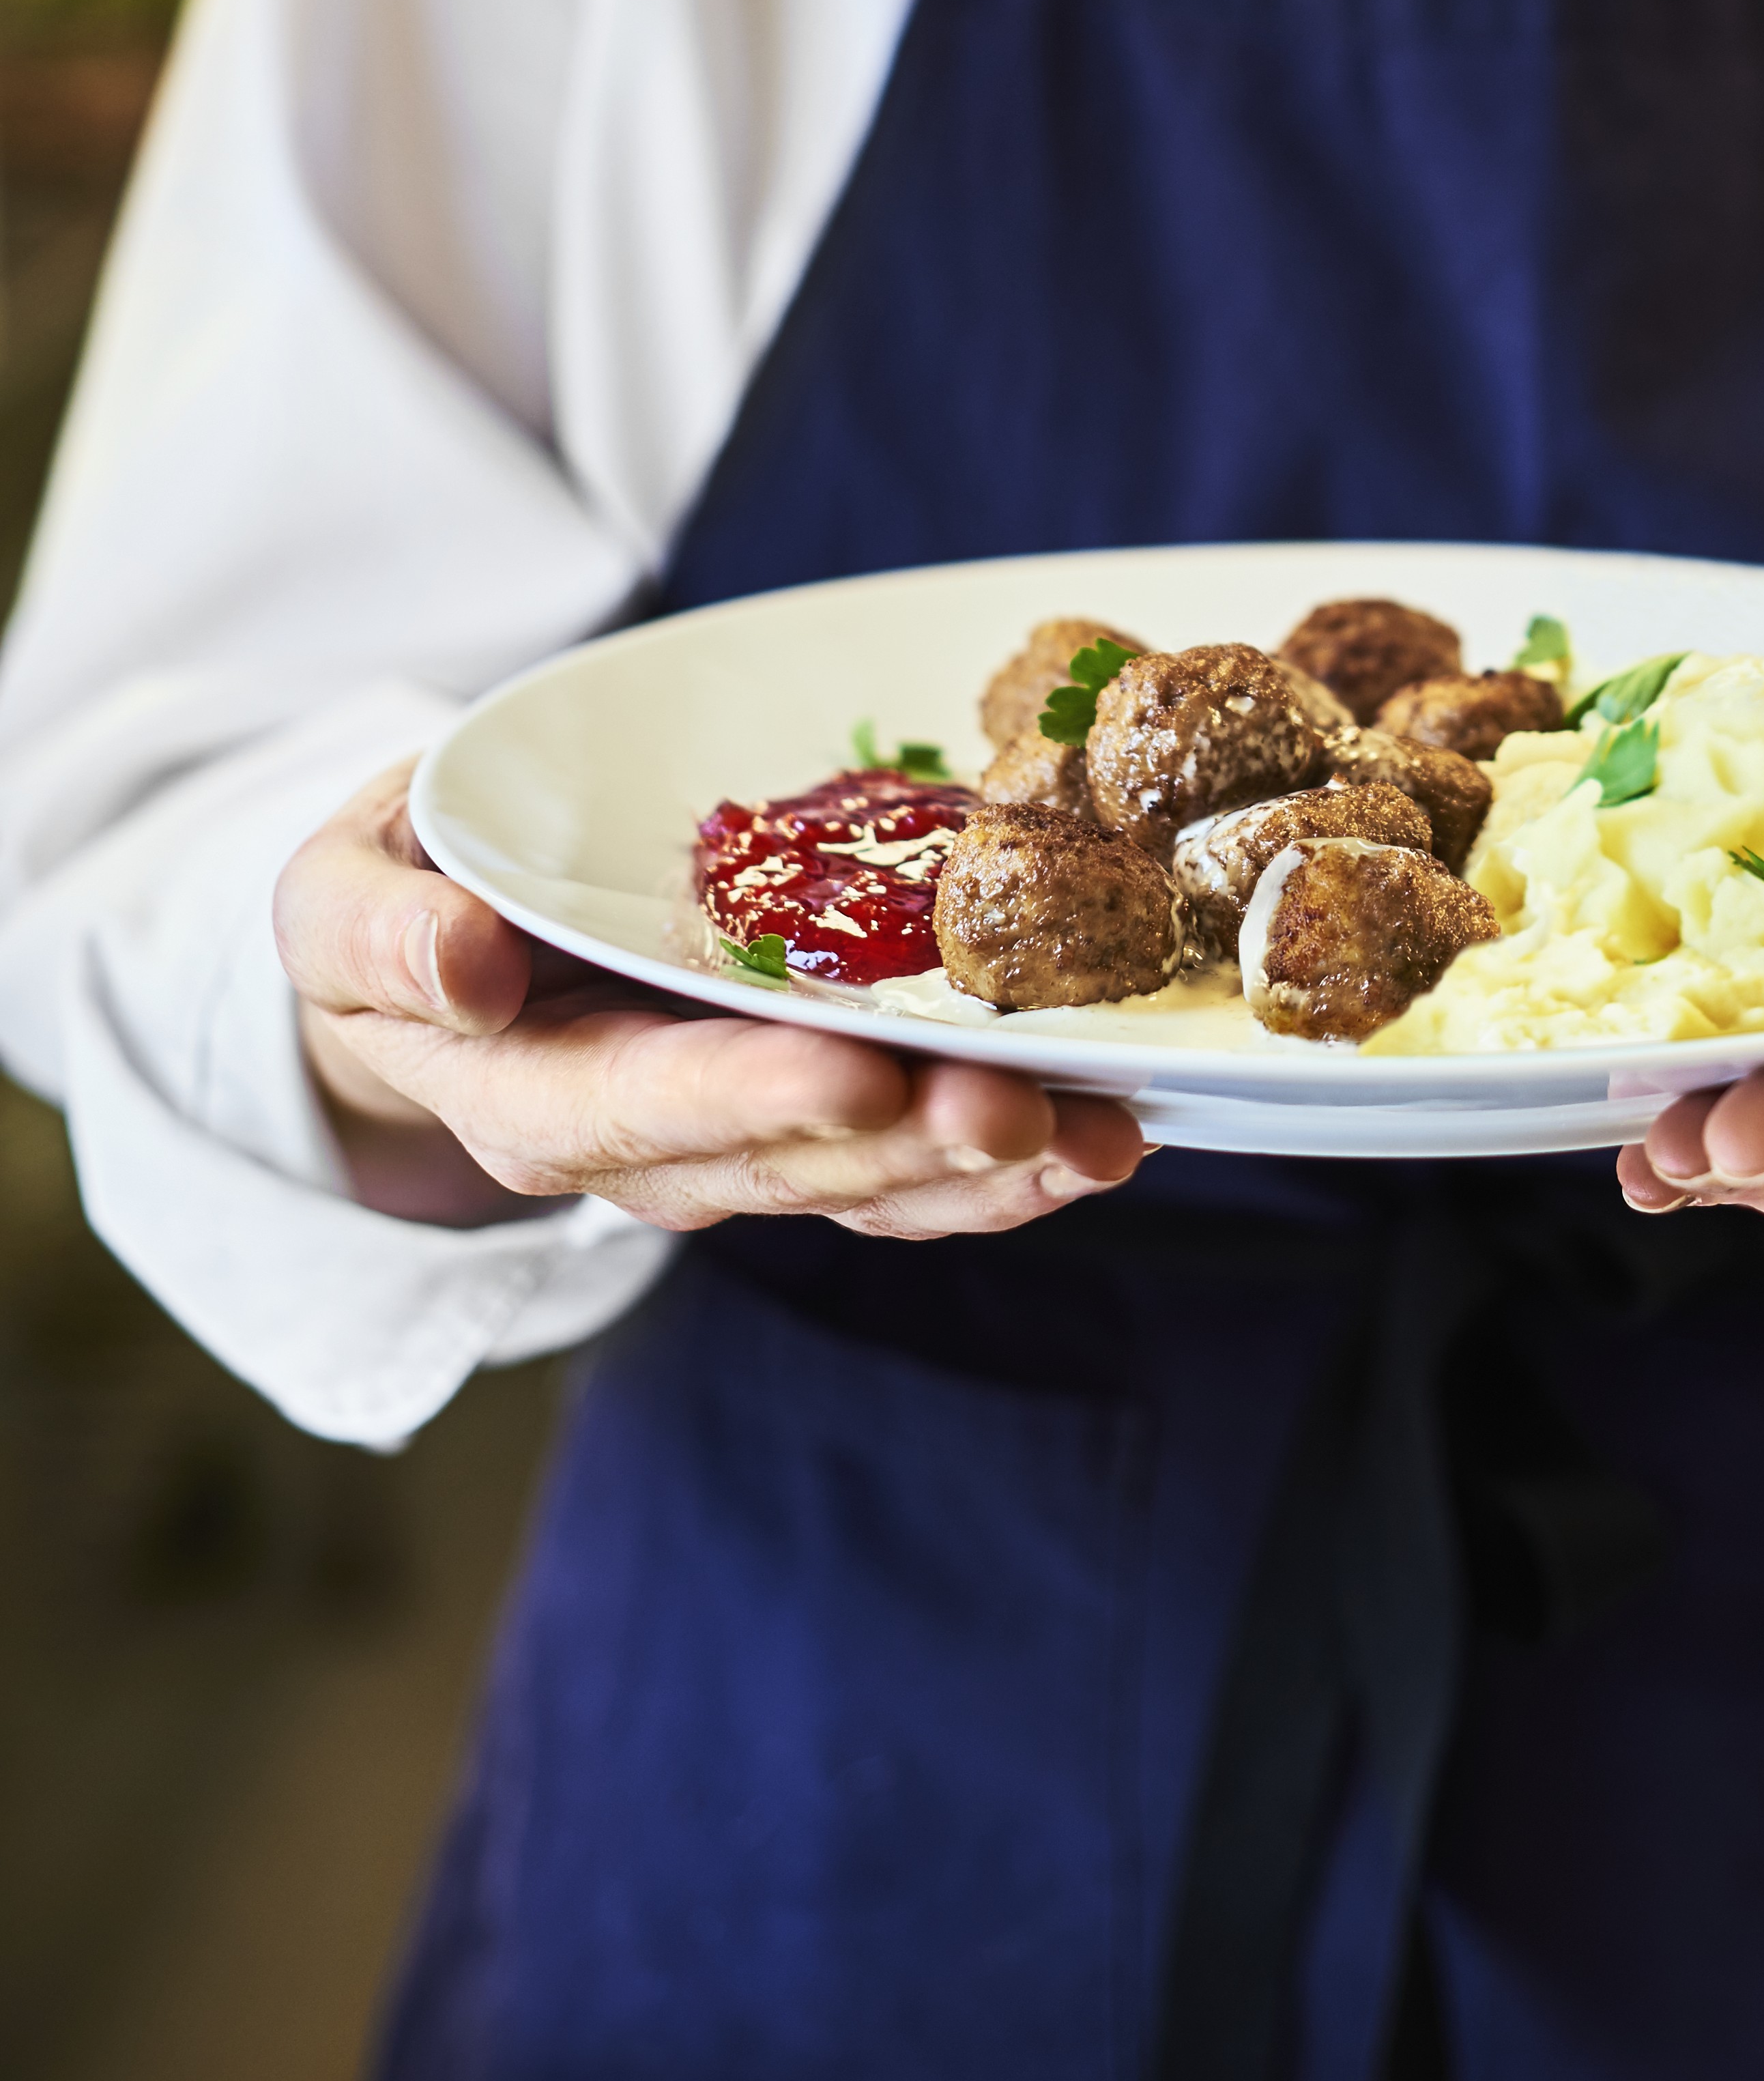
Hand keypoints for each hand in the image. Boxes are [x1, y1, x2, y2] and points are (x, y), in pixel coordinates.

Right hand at [277, 761, 1144, 1234]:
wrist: (453, 942)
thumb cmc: (401, 903)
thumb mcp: (338, 898)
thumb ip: (378, 935)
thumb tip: (460, 972)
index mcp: (528, 1097)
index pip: (641, 1111)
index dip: (747, 1097)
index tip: (852, 1070)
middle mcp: (648, 1149)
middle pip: (789, 1161)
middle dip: (910, 1138)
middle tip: (1019, 1104)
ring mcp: (742, 1146)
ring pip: (874, 1183)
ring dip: (992, 1171)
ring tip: (1101, 1137)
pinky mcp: (815, 1124)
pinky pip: (915, 1164)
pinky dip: (1014, 1161)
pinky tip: (1109, 1133)